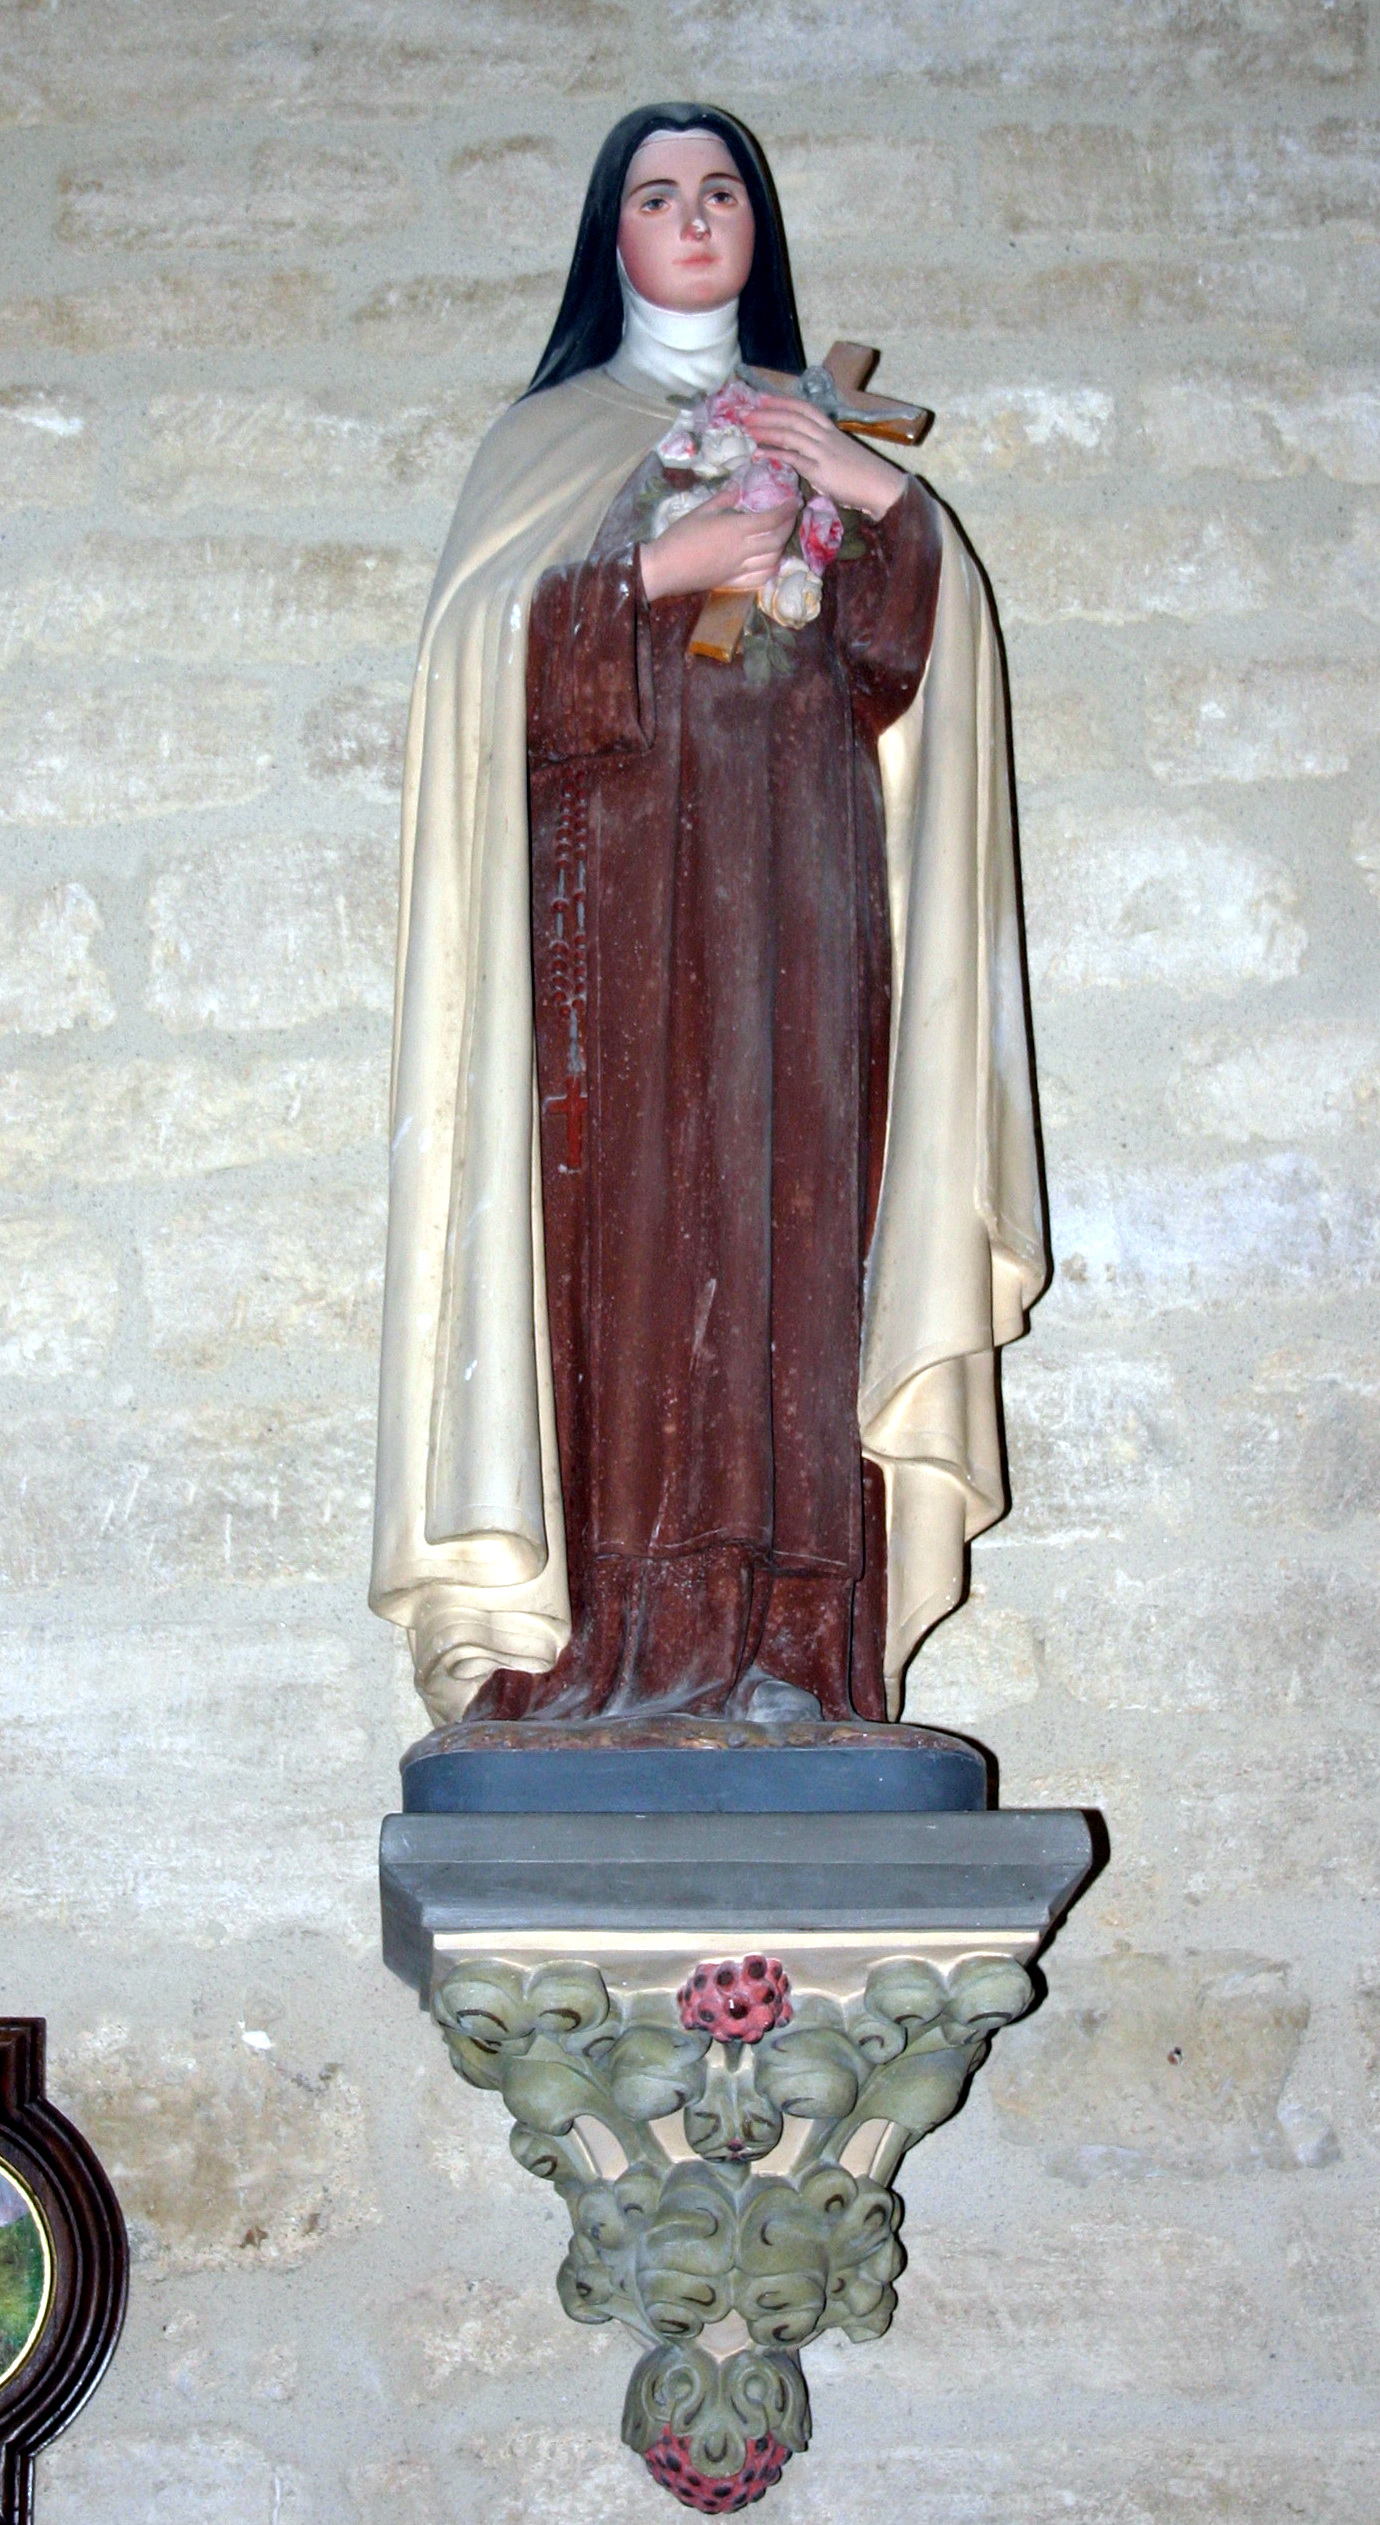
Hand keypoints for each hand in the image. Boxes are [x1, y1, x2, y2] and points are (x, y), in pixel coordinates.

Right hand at [638, 484, 799, 599]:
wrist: (665, 568)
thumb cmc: (679, 536)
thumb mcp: (700, 511)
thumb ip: (722, 500)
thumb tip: (737, 487)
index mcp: (736, 529)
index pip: (771, 519)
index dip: (787, 510)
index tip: (795, 501)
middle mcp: (743, 550)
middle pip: (777, 539)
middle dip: (788, 526)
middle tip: (791, 516)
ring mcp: (739, 569)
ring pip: (772, 559)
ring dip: (782, 547)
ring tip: (782, 536)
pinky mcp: (733, 582)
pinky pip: (760, 578)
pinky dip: (771, 569)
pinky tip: (772, 561)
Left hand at [746, 394, 904, 519]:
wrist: (881, 486)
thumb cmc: (863, 474)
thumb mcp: (841, 454)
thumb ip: (822, 451)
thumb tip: (805, 455)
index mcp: (831, 430)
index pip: (804, 408)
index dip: (782, 401)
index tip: (763, 398)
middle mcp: (825, 436)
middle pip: (792, 417)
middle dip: (767, 413)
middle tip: (745, 412)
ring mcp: (822, 452)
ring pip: (790, 433)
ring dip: (766, 430)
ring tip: (747, 428)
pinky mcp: (820, 470)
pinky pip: (793, 458)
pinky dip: (774, 454)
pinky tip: (758, 454)